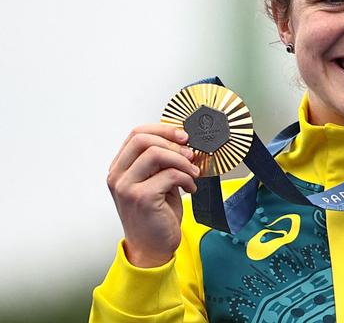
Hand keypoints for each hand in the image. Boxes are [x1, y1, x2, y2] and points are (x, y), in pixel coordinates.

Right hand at [107, 124, 199, 266]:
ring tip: (193, 172)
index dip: (163, 129)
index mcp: (120, 168)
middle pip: (143, 139)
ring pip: (155, 153)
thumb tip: (183, 141)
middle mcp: (117, 176)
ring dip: (181, 160)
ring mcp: (126, 187)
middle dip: (172, 142)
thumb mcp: (157, 181)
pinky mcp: (141, 198)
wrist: (152, 248)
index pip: (136, 133)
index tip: (183, 135)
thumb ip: (162, 162)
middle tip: (190, 153)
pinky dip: (186, 178)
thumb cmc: (156, 215)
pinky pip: (169, 174)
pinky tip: (190, 187)